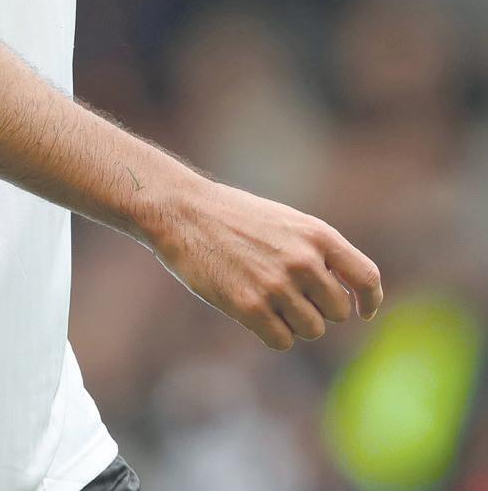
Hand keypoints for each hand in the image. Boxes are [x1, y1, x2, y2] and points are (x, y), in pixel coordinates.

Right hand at [152, 177, 383, 350]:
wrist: (183, 211)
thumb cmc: (233, 215)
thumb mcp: (284, 221)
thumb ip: (317, 252)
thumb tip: (346, 296)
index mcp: (316, 234)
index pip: (366, 277)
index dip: (369, 300)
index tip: (362, 311)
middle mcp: (302, 260)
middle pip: (337, 312)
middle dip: (319, 310)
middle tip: (290, 294)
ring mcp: (277, 284)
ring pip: (312, 331)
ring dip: (294, 322)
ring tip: (267, 297)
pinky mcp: (250, 307)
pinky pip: (282, 340)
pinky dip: (272, 332)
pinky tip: (252, 309)